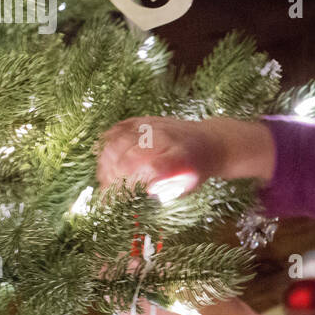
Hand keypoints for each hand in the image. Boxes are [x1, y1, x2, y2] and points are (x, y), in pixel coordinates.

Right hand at [96, 116, 274, 199]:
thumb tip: (146, 192)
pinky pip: (121, 127)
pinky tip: (105, 156)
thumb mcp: (188, 185)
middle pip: (131, 153)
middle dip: (114, 174)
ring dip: (107, 160)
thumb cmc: (197, 169)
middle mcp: (167, 138)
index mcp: (181, 158)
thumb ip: (167, 190)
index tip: (123, 195)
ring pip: (121, 139)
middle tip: (107, 189)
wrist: (211, 141)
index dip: (134, 182)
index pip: (154, 167)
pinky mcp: (146, 119)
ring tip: (104, 176)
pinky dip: (108, 141)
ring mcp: (155, 126)